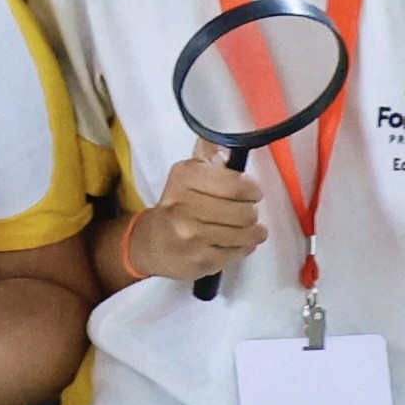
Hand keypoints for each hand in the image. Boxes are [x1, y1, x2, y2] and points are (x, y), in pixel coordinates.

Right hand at [123, 149, 270, 286]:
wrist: (151, 244)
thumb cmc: (176, 207)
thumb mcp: (187, 175)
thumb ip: (208, 157)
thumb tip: (225, 143)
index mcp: (184, 179)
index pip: (236, 183)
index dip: (251, 188)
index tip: (252, 191)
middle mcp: (185, 207)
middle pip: (245, 211)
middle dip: (251, 211)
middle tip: (247, 211)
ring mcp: (192, 236)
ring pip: (246, 233)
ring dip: (253, 231)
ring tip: (249, 228)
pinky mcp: (201, 260)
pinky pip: (239, 251)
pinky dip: (244, 246)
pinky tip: (237, 242)